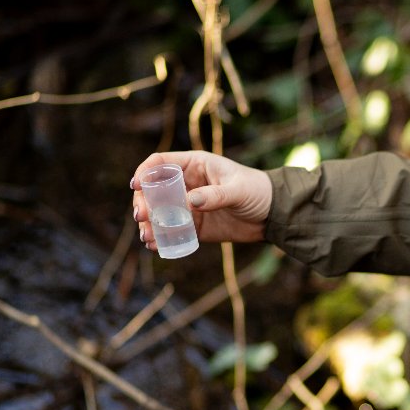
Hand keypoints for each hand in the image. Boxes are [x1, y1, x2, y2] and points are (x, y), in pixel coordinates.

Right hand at [131, 151, 272, 249]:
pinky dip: (162, 238)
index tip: (136, 186)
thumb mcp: (238, 190)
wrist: (274, 215)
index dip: (144, 172)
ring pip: (159, 213)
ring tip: (147, 236)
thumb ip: (216, 195)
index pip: (160, 163)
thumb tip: (190, 202)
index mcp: (195, 165)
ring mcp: (189, 206)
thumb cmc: (258, 191)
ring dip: (149, 224)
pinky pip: (173, 231)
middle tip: (142, 217)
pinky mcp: (195, 226)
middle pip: (154, 190)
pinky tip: (155, 246)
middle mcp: (187, 184)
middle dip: (143, 203)